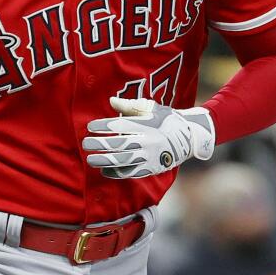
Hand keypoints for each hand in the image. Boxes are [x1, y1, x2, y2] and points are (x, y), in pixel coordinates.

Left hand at [82, 97, 214, 179]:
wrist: (190, 136)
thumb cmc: (167, 119)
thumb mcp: (151, 108)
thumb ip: (130, 106)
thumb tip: (111, 101)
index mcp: (146, 124)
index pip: (120, 124)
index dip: (103, 126)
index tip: (90, 126)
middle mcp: (148, 140)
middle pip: (119, 144)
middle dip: (99, 144)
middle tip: (85, 143)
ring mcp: (150, 156)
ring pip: (123, 160)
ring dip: (104, 161)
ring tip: (90, 159)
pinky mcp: (152, 168)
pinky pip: (131, 173)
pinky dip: (116, 173)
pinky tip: (104, 171)